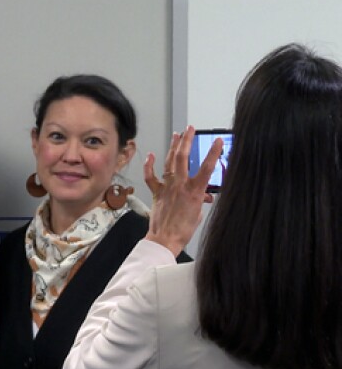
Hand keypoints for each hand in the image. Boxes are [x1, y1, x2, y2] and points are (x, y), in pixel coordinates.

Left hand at [144, 126, 221, 254]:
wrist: (165, 239)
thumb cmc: (183, 230)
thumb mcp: (199, 214)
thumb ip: (201, 200)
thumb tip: (204, 196)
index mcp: (194, 191)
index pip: (207, 167)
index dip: (214, 153)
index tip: (218, 141)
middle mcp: (180, 186)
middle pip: (183, 158)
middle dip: (187, 141)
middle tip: (190, 129)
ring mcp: (167, 187)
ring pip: (169, 162)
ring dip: (172, 147)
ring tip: (177, 134)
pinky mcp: (157, 192)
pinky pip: (151, 176)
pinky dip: (150, 165)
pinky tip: (152, 155)